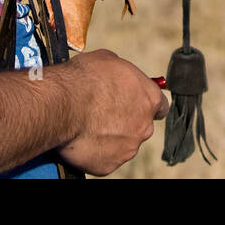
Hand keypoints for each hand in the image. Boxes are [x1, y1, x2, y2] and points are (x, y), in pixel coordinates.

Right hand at [56, 49, 168, 175]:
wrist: (64, 104)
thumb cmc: (86, 78)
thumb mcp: (109, 60)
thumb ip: (122, 74)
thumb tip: (117, 78)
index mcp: (149, 99)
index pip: (160, 107)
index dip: (145, 104)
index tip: (135, 103)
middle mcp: (144, 127)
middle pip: (140, 126)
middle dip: (126, 121)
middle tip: (103, 113)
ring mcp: (127, 148)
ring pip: (123, 143)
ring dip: (111, 136)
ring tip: (89, 125)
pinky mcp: (109, 165)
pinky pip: (105, 158)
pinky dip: (96, 150)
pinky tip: (83, 137)